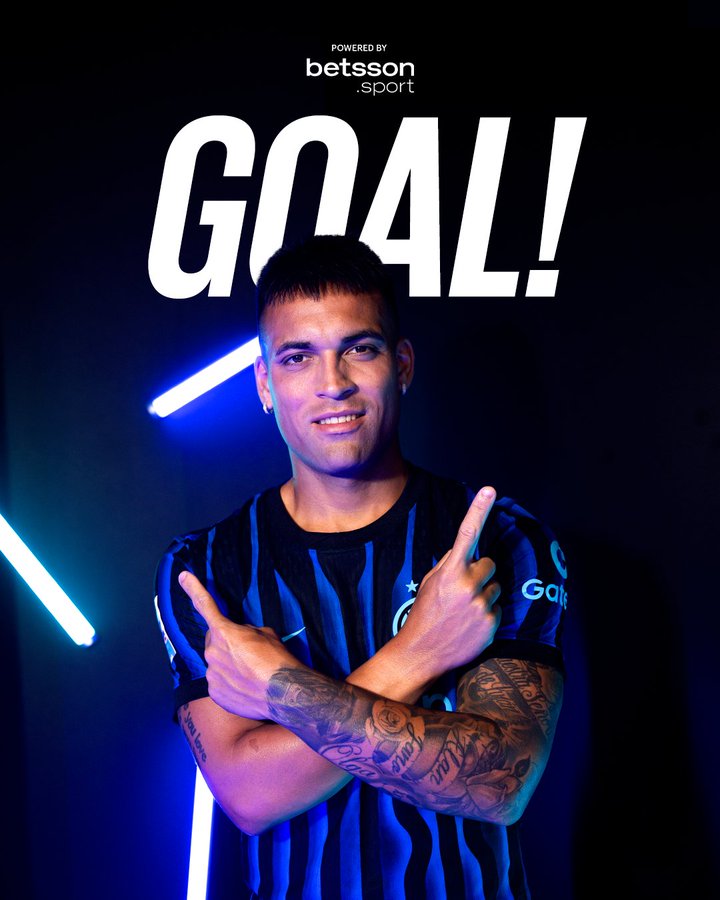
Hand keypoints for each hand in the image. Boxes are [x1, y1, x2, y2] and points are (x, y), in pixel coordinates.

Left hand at [179, 571, 303, 719]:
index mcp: (225, 632)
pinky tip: (247, 686)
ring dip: (229, 665)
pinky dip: (230, 683)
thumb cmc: (278, 660)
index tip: (182, 576)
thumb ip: (245, 632)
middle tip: (247, 653)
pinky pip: (219, 683)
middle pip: (213, 641)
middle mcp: (212, 652)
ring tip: (250, 674)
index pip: (206, 606)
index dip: (193, 589)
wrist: (284, 693)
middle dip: (226, 643)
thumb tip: (240, 638)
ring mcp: (212, 675)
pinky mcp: (215, 693)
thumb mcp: (266, 634)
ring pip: (216, 664)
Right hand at [395, 486, 501, 677]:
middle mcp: (468, 586)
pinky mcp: (492, 624)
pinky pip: (497, 607)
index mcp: (450, 572)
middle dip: (479, 572)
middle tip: (463, 589)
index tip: (490, 489)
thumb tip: (467, 550)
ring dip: (484, 592)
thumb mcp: (430, 582)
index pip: (467, 533)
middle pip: (489, 563)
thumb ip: (450, 564)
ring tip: (465, 609)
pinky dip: (487, 613)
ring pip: (496, 585)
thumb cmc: (424, 613)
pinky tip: (470, 623)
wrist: (422, 653)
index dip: (479, 509)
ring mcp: (481, 605)